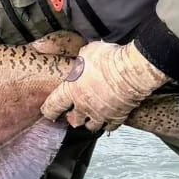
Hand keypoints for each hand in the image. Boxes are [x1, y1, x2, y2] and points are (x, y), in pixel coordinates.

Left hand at [40, 39, 168, 132]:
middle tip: (73, 115)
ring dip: (90, 122)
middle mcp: (84, 105)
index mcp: (72, 90)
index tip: (48, 112)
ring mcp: (101, 114)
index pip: (54, 105)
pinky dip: (109, 124)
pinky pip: (111, 126)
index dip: (49, 110)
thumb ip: (81, 60)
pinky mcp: (117, 117)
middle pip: (73, 120)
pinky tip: (110, 119)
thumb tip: (82, 59)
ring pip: (91, 126)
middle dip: (72, 118)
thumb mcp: (87, 52)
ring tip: (92, 117)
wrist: (130, 71)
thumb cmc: (108, 59)